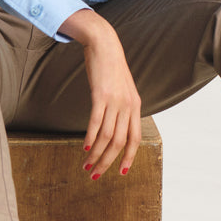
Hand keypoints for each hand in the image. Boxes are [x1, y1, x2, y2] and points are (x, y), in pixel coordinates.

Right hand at [59, 9, 141, 177]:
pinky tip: (85, 148)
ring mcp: (115, 100)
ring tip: (86, 165)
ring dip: (97, 155)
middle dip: (108, 162)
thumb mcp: (123, 89)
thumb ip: (122, 108)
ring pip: (107, 136)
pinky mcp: (100, 95)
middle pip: (120, 142)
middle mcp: (128, 105)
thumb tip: (116, 127)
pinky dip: (91, 138)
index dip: (129, 157)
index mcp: (136, 106)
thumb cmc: (111, 68)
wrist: (105, 44)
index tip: (122, 173)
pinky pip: (96, 122)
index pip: (135, 138)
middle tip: (95, 175)